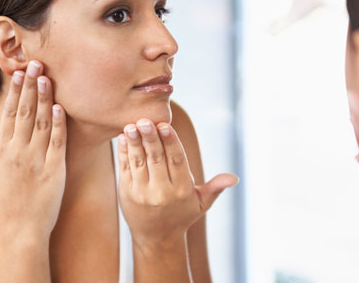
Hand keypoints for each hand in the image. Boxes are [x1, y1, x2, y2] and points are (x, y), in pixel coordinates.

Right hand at [0, 61, 66, 235]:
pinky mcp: (56, 169)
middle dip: (31, 87)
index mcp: (3, 150)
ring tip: (48, 77)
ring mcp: (38, 160)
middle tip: (37, 64)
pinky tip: (60, 107)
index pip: (9, 114)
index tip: (19, 72)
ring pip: (42, 123)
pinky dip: (59, 125)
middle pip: (26, 113)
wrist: (22, 226)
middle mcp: (19, 152)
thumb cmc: (4, 198)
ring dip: (45, 99)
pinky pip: (58, 143)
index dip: (15, 92)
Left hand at [117, 119, 237, 247]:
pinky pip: (125, 168)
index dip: (171, 142)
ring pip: (138, 162)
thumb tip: (234, 178)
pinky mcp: (126, 192)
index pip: (177, 161)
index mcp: (182, 190)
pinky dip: (124, 151)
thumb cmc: (182, 215)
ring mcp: (142, 192)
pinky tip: (124, 136)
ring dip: (135, 142)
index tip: (165, 126)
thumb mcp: (202, 203)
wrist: (156, 238)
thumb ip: (216, 187)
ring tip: (132, 126)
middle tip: (145, 120)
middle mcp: (161, 192)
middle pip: (156, 159)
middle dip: (150, 138)